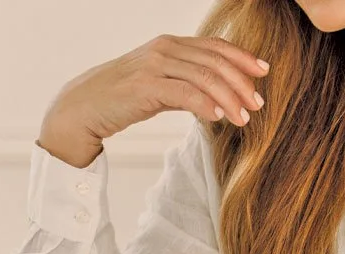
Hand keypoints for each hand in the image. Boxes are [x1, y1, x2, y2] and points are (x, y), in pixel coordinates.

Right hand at [38, 34, 268, 167]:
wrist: (81, 109)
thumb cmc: (119, 100)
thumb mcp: (157, 88)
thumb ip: (184, 87)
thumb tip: (215, 100)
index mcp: (169, 45)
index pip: (214, 46)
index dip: (242, 58)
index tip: (263, 73)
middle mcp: (164, 49)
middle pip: (215, 60)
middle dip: (241, 82)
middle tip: (258, 104)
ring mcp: (154, 65)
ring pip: (204, 77)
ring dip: (229, 98)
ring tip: (243, 118)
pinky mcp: (145, 86)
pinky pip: (185, 93)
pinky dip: (206, 105)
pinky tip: (219, 118)